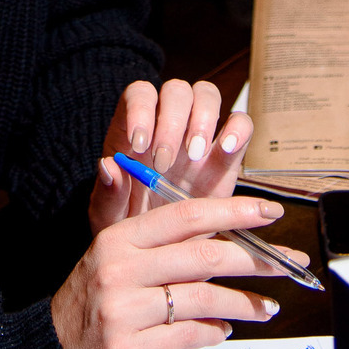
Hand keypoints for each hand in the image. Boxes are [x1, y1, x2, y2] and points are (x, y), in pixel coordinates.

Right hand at [50, 190, 294, 348]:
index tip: (269, 211)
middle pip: (202, 256)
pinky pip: (188, 336)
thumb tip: (166, 193)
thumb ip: (148, 233)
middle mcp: (119, 269)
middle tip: (288, 264)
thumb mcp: (106, 258)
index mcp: (117, 239)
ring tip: (266, 307)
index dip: (232, 211)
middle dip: (254, 259)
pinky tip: (224, 330)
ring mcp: (123, 312)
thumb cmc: (86, 307)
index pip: (185, 215)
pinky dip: (213, 332)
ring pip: (201, 298)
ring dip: (242, 303)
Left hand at [89, 77, 253, 233]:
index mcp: (135, 130)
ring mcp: (199, 136)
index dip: (140, 109)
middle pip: (175, 91)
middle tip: (164, 162)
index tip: (138, 144)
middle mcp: (168, 124)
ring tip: (194, 155)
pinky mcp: (227, 156)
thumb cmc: (129, 226)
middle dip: (171, 121)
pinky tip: (226, 149)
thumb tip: (108, 166)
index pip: (139, 94)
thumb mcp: (110, 218)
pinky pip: (240, 124)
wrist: (163, 257)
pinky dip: (238, 128)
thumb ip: (108, 195)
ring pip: (206, 95)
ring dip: (202, 118)